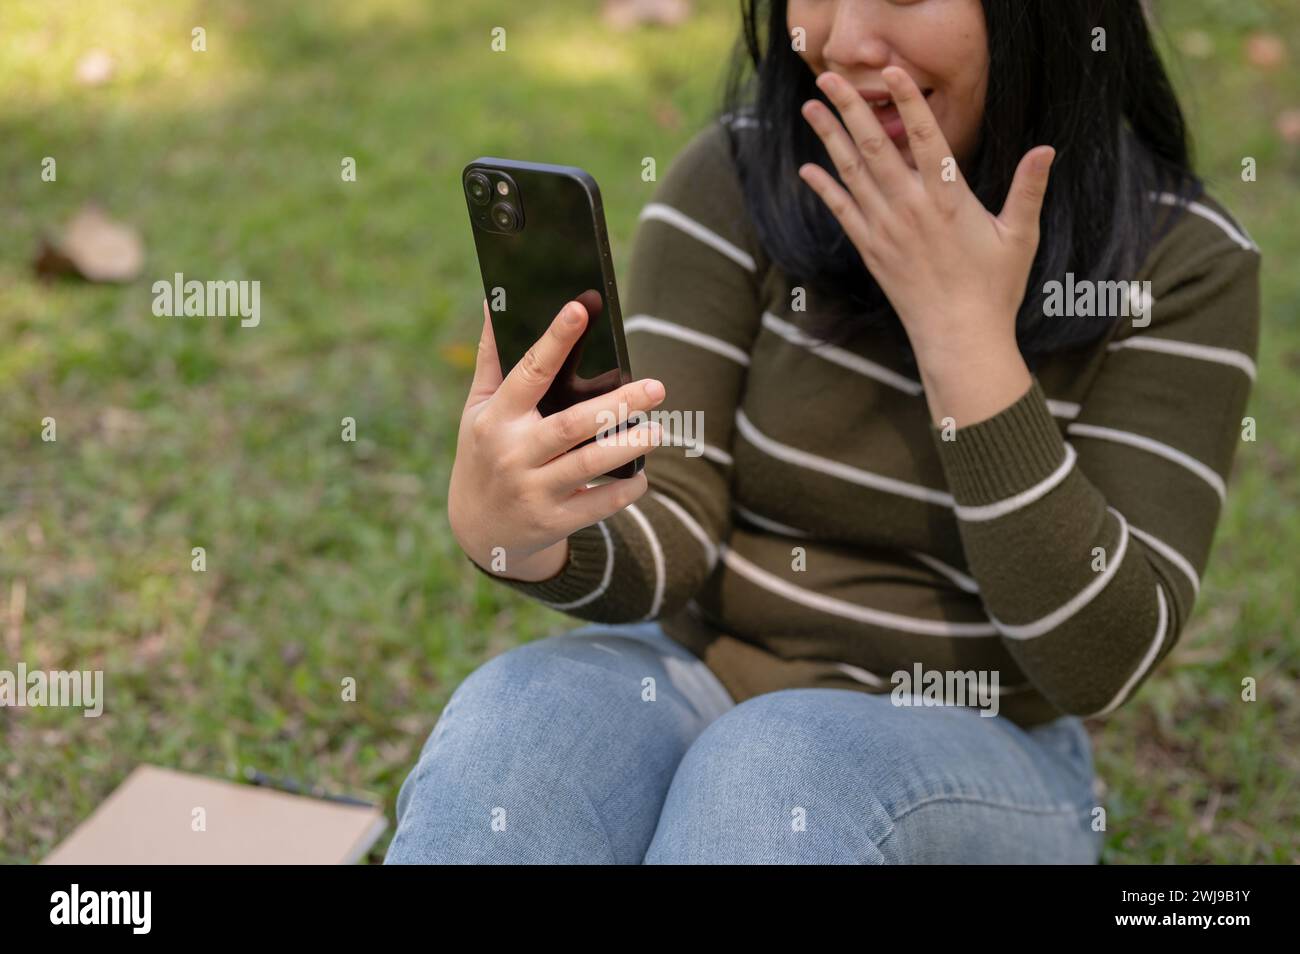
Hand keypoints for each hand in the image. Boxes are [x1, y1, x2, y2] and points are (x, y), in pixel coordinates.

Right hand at [448, 299, 664, 579]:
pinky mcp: (551, 521)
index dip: (555, 340)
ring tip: (659, 430)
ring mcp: (532, 490)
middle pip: (571, 424)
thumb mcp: (477, 409)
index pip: (529, 372)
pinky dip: (624, 490)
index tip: (580, 308)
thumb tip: (492, 300)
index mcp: (496, 418)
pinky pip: (596, 505)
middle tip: (656, 387)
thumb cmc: (484, 452)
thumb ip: (490, 359)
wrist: (478, 528)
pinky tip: (642, 474)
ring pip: (588, 465)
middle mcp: (512, 453)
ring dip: (627, 446)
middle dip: (617, 405)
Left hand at [796, 66, 1054, 372]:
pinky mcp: (871, 250)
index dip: (907, 101)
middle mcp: (910, 208)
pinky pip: (841, 211)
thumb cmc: (994, 288)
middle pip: (875, 147)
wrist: (959, 337)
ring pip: (852, 173)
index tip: (892, 71)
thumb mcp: (1020, 236)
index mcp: (948, 198)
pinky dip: (824, 188)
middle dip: (850, 108)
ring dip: (829, 138)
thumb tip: (1046, 149)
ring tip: (811, 107)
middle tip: (831, 77)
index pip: (924, 137)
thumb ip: (1028, 189)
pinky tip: (808, 168)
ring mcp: (885, 229)